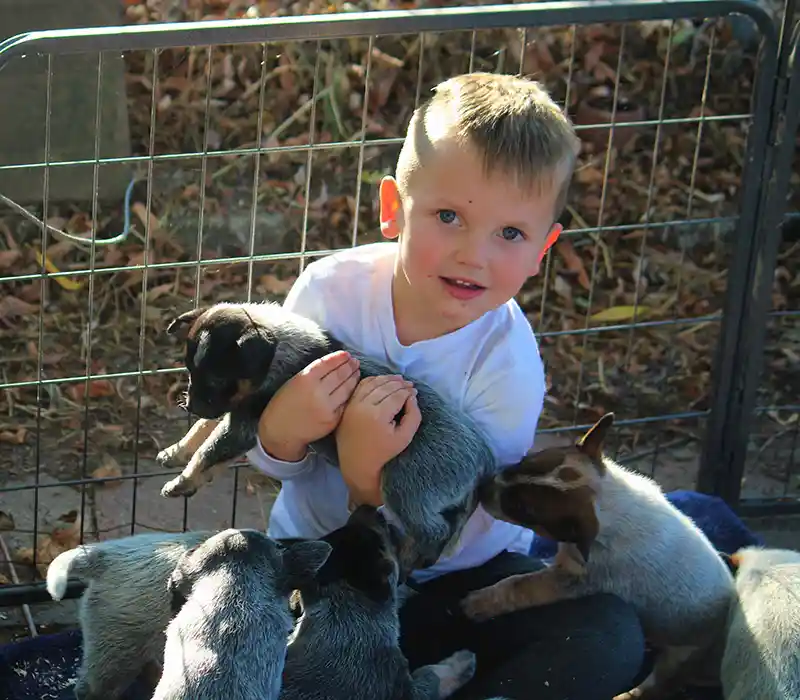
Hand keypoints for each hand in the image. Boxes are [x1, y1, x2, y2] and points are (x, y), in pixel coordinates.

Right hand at [258, 350, 359, 461]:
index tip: (346, 354)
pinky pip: (345, 404)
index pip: (327, 364)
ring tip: (356, 372)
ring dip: (353, 379)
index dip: (339, 358)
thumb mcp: (293, 383)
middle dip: (349, 366)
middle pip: (339, 375)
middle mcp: (317, 392)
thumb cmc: (283, 406)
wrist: (280, 432)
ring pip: (346, 389)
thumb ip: (312, 374)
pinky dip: (350, 395)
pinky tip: (353, 389)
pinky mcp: (332, 420)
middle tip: (355, 362)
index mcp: (305, 379)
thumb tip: (332, 365)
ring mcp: (326, 407)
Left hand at [335, 375, 421, 506]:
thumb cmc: (384, 452)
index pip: (397, 395)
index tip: (415, 391)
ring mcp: (353, 405)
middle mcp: (363, 407)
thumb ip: (413, 416)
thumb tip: (412, 397)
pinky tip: (382, 382)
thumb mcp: (405, 437)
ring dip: (386, 379)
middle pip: (385, 387)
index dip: (408, 391)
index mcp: (378, 416)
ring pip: (372, 383)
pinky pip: (360, 387)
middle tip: (409, 384)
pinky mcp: (347, 405)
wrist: (357, 462)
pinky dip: (372, 381)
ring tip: (398, 380)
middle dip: (399, 383)